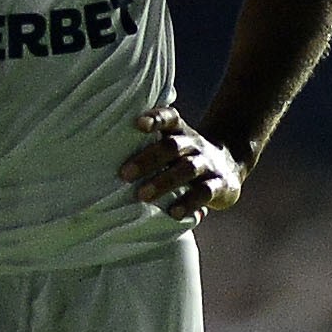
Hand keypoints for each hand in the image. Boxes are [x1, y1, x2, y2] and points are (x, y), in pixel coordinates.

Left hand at [118, 105, 243, 222]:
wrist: (230, 164)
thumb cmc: (184, 157)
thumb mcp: (172, 145)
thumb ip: (148, 146)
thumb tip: (101, 158)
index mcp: (180, 132)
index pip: (170, 118)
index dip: (156, 119)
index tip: (139, 124)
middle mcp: (194, 145)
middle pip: (172, 146)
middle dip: (147, 159)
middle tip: (124, 174)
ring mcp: (208, 164)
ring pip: (187, 169)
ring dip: (163, 182)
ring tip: (142, 196)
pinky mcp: (221, 185)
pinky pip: (205, 192)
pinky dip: (189, 202)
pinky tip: (174, 213)